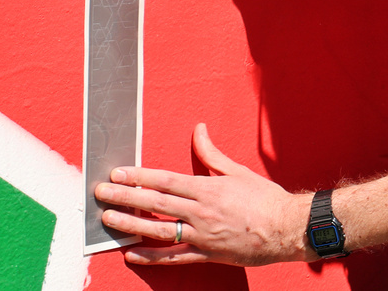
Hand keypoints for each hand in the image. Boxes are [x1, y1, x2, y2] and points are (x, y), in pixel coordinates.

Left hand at [95, 123, 311, 265]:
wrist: (287, 228)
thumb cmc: (265, 198)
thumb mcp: (238, 171)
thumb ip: (212, 154)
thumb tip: (198, 130)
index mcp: (208, 189)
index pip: (166, 181)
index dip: (139, 177)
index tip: (118, 173)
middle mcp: (201, 213)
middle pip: (156, 204)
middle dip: (125, 198)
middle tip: (101, 193)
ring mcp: (202, 236)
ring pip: (158, 231)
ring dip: (130, 226)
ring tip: (108, 220)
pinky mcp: (207, 254)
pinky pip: (173, 257)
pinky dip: (150, 257)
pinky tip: (131, 253)